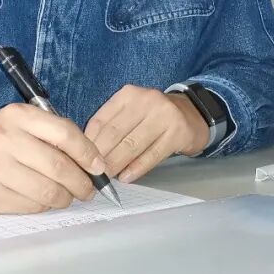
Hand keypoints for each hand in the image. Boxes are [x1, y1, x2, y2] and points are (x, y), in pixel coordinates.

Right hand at [0, 103, 107, 213]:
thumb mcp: (17, 124)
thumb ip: (49, 135)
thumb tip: (90, 161)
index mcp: (18, 116)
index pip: (64, 134)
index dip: (88, 153)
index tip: (99, 168)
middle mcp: (6, 139)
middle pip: (59, 167)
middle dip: (81, 183)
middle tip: (87, 190)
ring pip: (47, 192)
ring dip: (64, 199)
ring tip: (66, 197)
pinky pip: (30, 206)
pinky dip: (43, 207)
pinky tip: (41, 201)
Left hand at [84, 85, 208, 183]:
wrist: (191, 114)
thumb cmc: (153, 117)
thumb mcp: (131, 113)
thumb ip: (111, 126)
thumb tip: (88, 152)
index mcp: (128, 95)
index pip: (101, 120)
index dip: (89, 143)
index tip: (81, 161)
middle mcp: (145, 100)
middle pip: (115, 133)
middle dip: (100, 157)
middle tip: (92, 175)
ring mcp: (163, 115)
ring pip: (132, 145)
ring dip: (116, 165)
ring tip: (106, 179)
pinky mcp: (177, 133)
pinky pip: (152, 155)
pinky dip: (136, 168)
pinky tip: (126, 177)